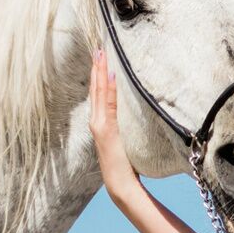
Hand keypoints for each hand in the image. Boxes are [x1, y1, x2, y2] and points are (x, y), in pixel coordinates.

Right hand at [88, 47, 141, 191]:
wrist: (120, 185)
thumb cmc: (125, 165)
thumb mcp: (125, 140)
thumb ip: (125, 126)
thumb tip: (138, 111)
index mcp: (100, 122)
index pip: (98, 93)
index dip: (98, 74)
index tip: (100, 56)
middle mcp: (96, 122)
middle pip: (96, 89)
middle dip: (96, 68)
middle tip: (99, 47)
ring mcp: (99, 126)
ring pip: (99, 93)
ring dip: (100, 72)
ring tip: (101, 54)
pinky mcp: (106, 131)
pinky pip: (108, 105)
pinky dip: (109, 89)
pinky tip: (111, 75)